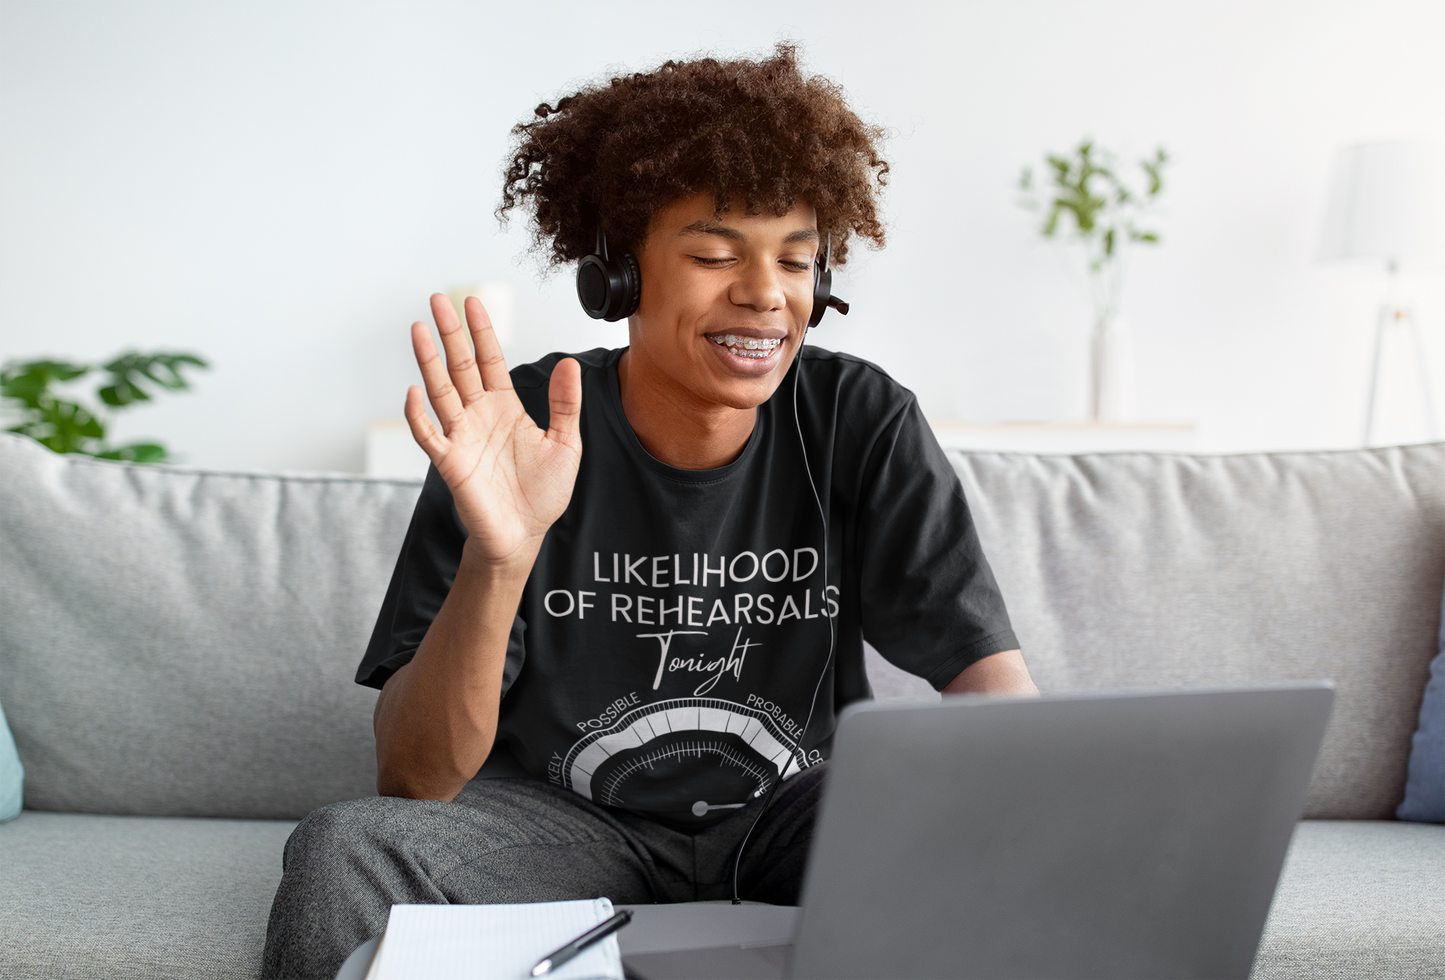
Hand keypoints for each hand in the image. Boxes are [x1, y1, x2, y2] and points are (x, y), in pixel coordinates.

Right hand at [405, 293, 581, 566]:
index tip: (472, 303)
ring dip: (428, 361)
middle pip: (459, 366)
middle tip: (437, 300)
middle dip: (449, 333)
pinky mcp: (450, 463)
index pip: (489, 360)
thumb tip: (569, 364)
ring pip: (440, 391)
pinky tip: (414, 392)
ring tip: (418, 329)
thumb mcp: (566, 443)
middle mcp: (478, 416)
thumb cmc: (543, 493)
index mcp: (504, 407)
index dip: (481, 332)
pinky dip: (419, 415)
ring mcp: (461, 437)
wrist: (525, 535)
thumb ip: (565, 404)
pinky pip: (430, 435)